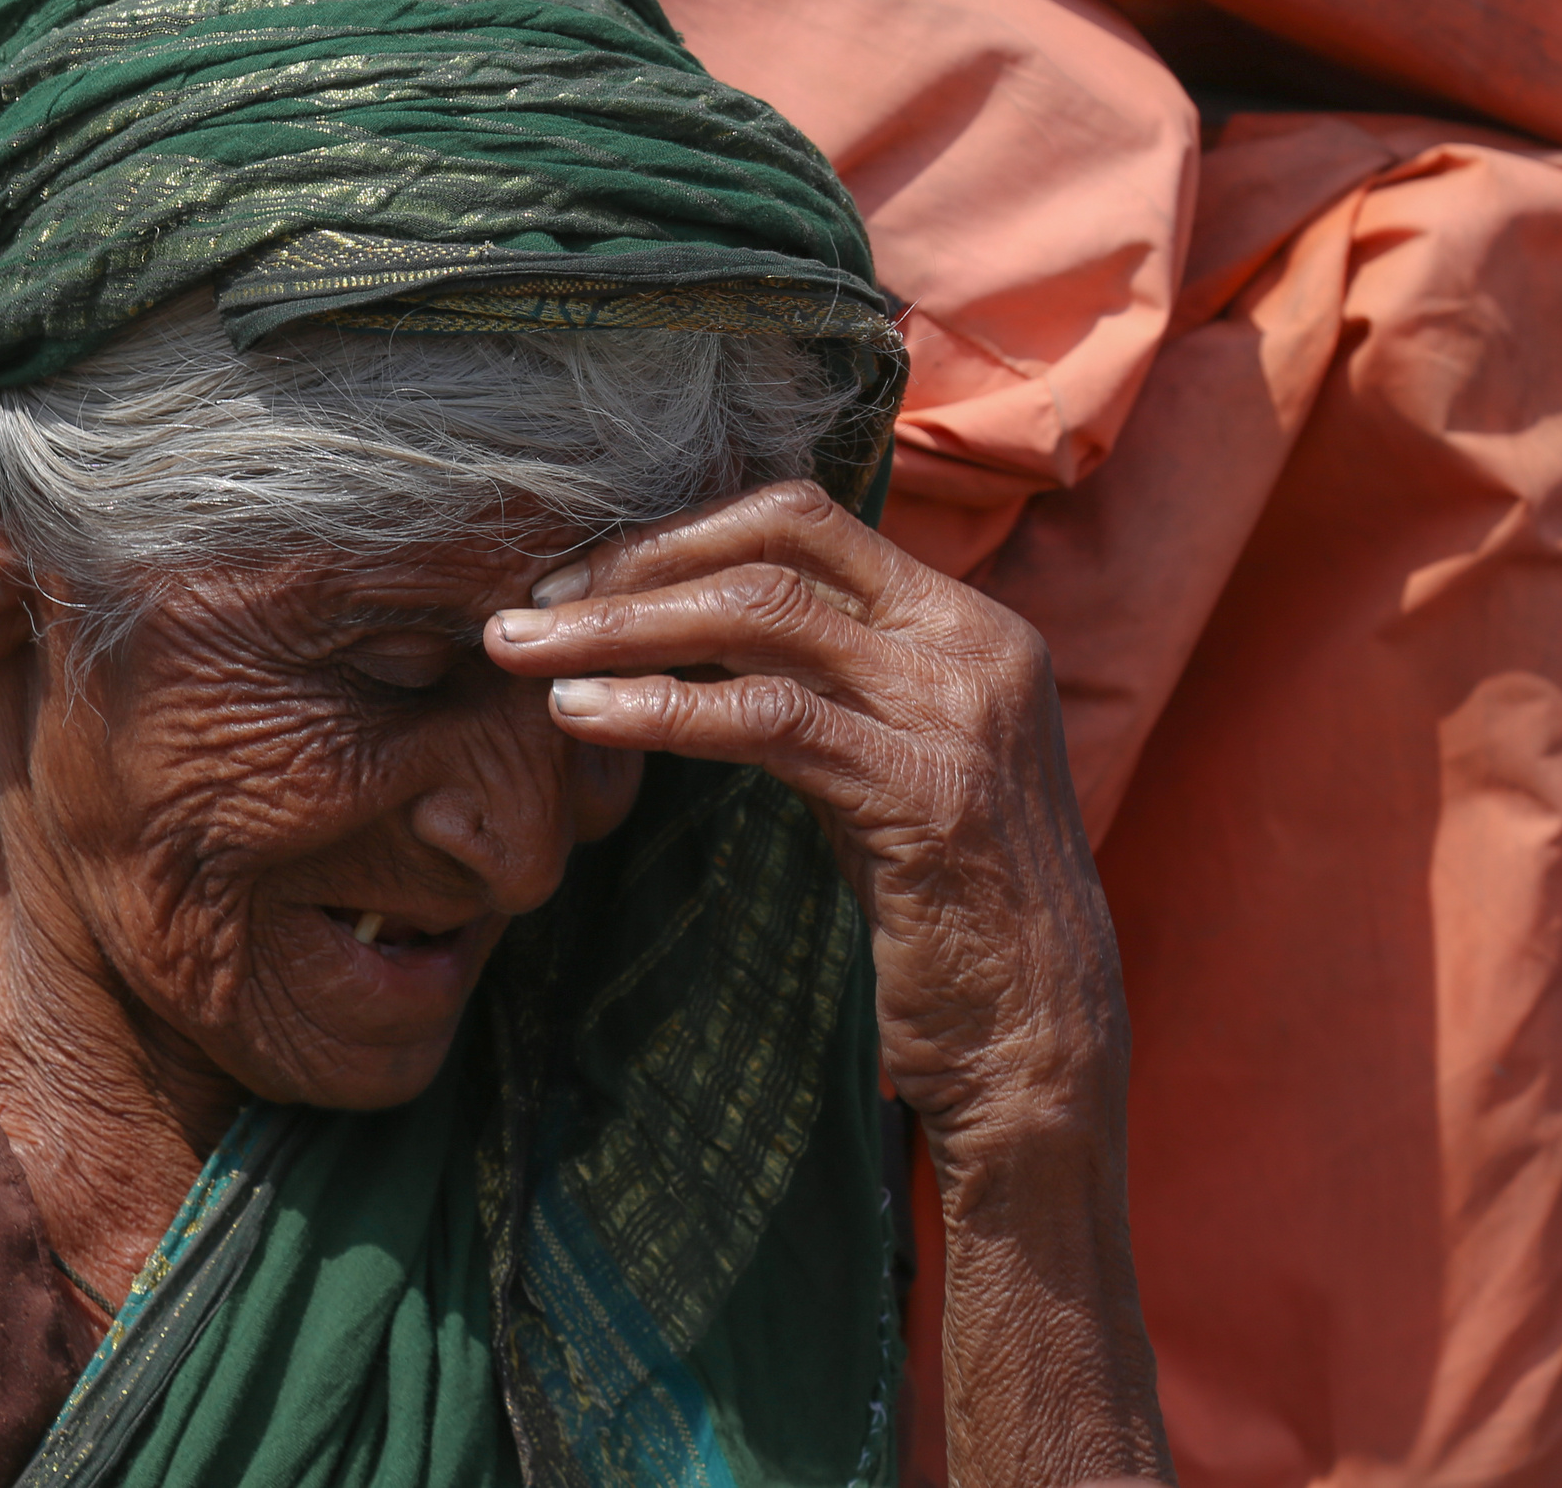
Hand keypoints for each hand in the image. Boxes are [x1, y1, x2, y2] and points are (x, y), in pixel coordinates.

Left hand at [481, 479, 1122, 1134]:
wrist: (1040, 1042)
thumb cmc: (946, 909)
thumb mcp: (888, 764)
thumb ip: (823, 686)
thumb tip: (687, 630)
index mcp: (964, 623)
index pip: (805, 520)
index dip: (681, 533)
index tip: (581, 575)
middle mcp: (973, 644)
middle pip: (777, 546)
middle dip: (637, 564)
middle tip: (530, 605)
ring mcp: (956, 713)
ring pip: (761, 618)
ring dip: (623, 629)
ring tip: (522, 653)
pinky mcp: (925, 793)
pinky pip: (768, 720)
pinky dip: (662, 707)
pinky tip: (583, 717)